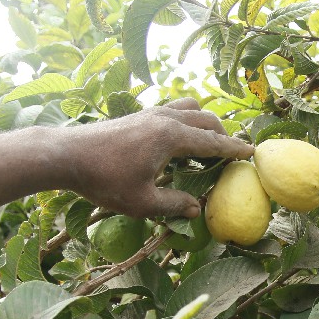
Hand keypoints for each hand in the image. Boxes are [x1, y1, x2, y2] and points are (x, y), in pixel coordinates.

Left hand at [62, 99, 253, 218]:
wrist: (66, 154)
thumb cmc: (104, 180)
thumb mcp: (141, 202)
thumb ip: (173, 205)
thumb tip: (196, 210)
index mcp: (171, 137)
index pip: (212, 142)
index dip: (234, 149)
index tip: (252, 152)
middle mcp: (165, 119)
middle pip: (206, 119)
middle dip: (222, 134)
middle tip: (230, 153)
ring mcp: (150, 113)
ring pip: (189, 108)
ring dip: (203, 122)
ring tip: (206, 142)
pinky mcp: (138, 115)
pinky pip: (173, 110)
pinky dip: (185, 120)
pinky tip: (177, 140)